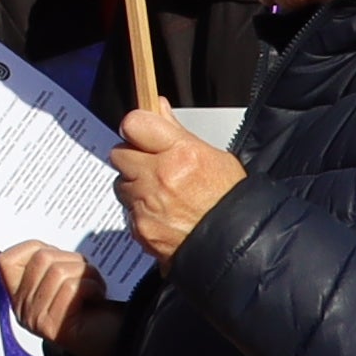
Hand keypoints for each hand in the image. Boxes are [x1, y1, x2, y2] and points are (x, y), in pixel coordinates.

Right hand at [0, 241, 102, 347]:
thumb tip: (58, 240)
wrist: (120, 338)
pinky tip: (98, 298)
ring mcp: (34, 319)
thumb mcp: (70, 277)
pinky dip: (93, 287)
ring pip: (58, 271)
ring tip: (96, 287)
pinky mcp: (51, 327)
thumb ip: (56, 262)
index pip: (6, 260)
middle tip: (88, 274)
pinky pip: (71, 288)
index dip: (34, 248)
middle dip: (74, 259)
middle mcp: (21, 309)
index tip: (60, 258)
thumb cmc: (99, 305)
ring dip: (87, 274)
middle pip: (41, 258)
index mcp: (21, 294)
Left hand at [112, 102, 242, 257]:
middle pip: (120, 154)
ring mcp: (147, 205)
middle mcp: (159, 178)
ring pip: (121, 184)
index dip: (135, 127)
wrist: (235, 246)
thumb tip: (158, 109)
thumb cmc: (230, 202)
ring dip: (135, 186)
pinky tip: (163, 214)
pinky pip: (128, 211)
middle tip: (151, 165)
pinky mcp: (140, 228)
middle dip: (132, 158)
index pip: (134, 124)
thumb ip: (176, 132)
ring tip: (162, 193)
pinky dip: (140, 211)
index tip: (140, 132)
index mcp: (180, 154)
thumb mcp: (214, 157)